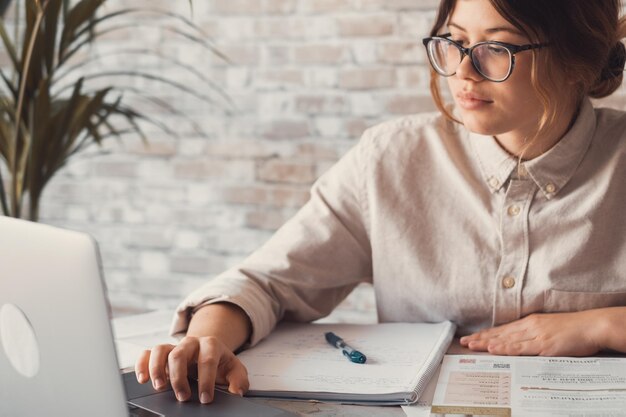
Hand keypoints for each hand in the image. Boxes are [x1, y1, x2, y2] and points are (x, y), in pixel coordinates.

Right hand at [135, 336, 249, 403]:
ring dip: (157, 369)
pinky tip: (143, 379)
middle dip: (179, 378)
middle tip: (183, 397)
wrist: (208, 350)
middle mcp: (190, 343)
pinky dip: (142, 364)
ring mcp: (174, 346)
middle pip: (179, 354)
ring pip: (160, 350)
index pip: (207, 360)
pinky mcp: (162, 353)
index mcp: (211, 345)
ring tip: (159, 387)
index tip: (205, 398)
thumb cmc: (220, 363)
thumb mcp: (235, 370)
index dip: (206, 380)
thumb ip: (238, 380)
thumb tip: (237, 392)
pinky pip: (147, 353)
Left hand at [459, 310, 606, 356]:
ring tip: (472, 345)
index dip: (486, 334)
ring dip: (487, 343)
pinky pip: (521, 347)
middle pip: (500, 334)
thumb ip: (534, 333)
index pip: (503, 330)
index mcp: (530, 322)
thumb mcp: (549, 328)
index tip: (472, 338)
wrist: (592, 325)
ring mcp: (535, 335)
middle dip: (481, 338)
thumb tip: (521, 341)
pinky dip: (506, 348)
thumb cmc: (573, 328)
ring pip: (506, 340)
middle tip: (464, 342)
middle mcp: (529, 326)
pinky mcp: (544, 344)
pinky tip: (494, 349)